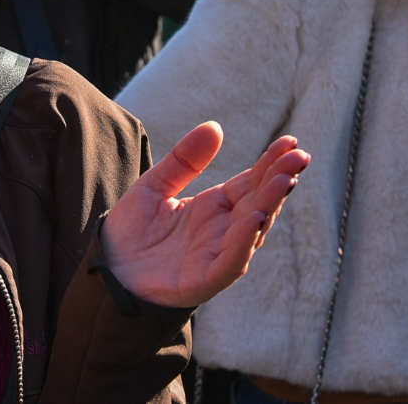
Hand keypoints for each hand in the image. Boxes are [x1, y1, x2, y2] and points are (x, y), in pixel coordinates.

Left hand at [103, 125, 309, 307]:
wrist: (107, 271)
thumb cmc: (132, 232)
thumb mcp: (155, 185)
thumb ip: (185, 160)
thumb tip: (215, 127)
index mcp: (214, 207)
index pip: (251, 182)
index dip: (271, 163)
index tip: (290, 141)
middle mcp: (223, 231)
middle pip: (259, 202)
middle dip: (280, 180)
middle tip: (300, 156)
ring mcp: (216, 256)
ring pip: (253, 230)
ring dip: (270, 206)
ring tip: (284, 181)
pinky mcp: (204, 279)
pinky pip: (230, 261)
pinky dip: (244, 242)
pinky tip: (255, 219)